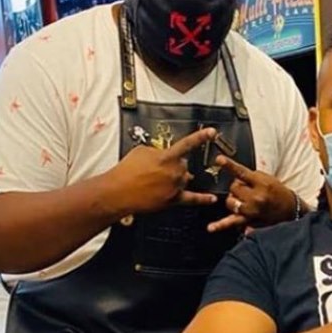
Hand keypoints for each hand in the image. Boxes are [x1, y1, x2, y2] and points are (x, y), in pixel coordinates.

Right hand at [104, 127, 219, 215]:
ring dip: (176, 178)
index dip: (201, 137)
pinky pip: (193, 199)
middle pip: (184, 165)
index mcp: (167, 157)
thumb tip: (163, 154)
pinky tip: (211, 199)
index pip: (187, 144)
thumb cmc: (126, 171)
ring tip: (158, 181)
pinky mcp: (173, 200)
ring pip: (185, 178)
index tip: (212, 132)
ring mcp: (176, 186)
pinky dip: (203, 199)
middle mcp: (175, 171)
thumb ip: (157, 150)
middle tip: (157, 169)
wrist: (119, 191)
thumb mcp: (141, 151)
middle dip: (173, 165)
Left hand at [207, 157, 298, 232]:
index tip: (219, 159)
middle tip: (247, 189)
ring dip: (233, 200)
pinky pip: (232, 223)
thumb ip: (252, 176)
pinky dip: (221, 225)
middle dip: (237, 187)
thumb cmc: (279, 193)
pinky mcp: (249, 222)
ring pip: (230, 203)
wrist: (291, 210)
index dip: (229, 165)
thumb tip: (235, 175)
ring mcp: (252, 211)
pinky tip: (211, 227)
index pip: (242, 172)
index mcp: (261, 184)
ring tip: (243, 200)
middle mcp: (256, 198)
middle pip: (233, 188)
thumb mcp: (269, 179)